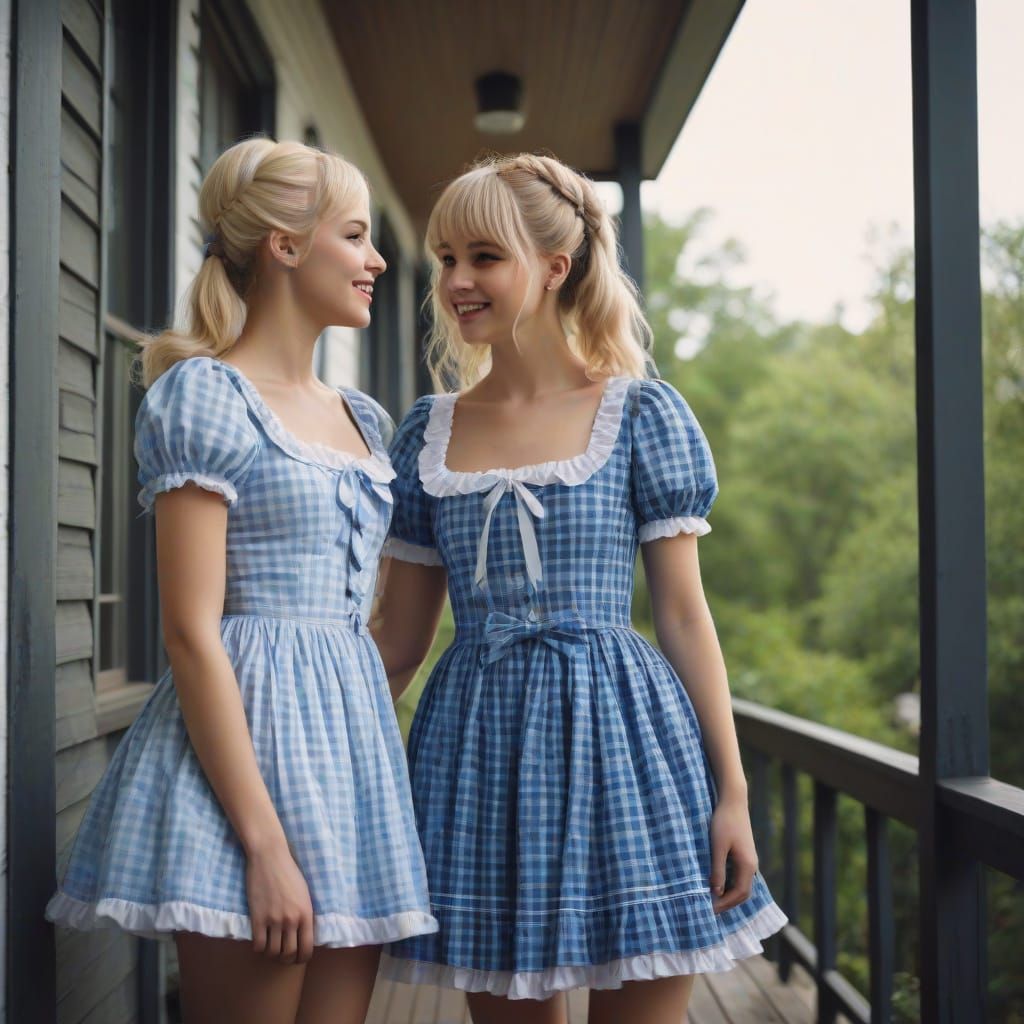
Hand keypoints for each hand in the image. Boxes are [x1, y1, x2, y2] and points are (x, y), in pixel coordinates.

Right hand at [246, 840, 314, 963]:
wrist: (270, 857)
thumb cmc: (289, 872)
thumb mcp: (305, 893)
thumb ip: (305, 914)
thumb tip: (304, 934)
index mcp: (306, 914)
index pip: (307, 948)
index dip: (302, 958)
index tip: (298, 958)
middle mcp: (291, 920)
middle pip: (289, 954)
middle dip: (286, 959)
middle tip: (283, 956)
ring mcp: (274, 920)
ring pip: (273, 952)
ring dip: (272, 954)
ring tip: (271, 948)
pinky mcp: (258, 918)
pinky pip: (258, 945)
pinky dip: (259, 948)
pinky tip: (259, 941)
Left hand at [708, 796, 758, 913]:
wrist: (733, 801)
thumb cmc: (724, 822)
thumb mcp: (718, 847)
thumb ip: (717, 870)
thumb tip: (715, 893)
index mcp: (747, 865)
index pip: (739, 894)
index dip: (724, 904)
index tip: (709, 910)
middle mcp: (751, 865)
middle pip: (743, 893)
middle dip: (728, 903)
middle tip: (710, 909)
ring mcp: (749, 859)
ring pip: (742, 885)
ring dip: (729, 895)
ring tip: (713, 900)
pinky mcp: (745, 854)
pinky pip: (740, 876)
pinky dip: (730, 885)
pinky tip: (718, 884)